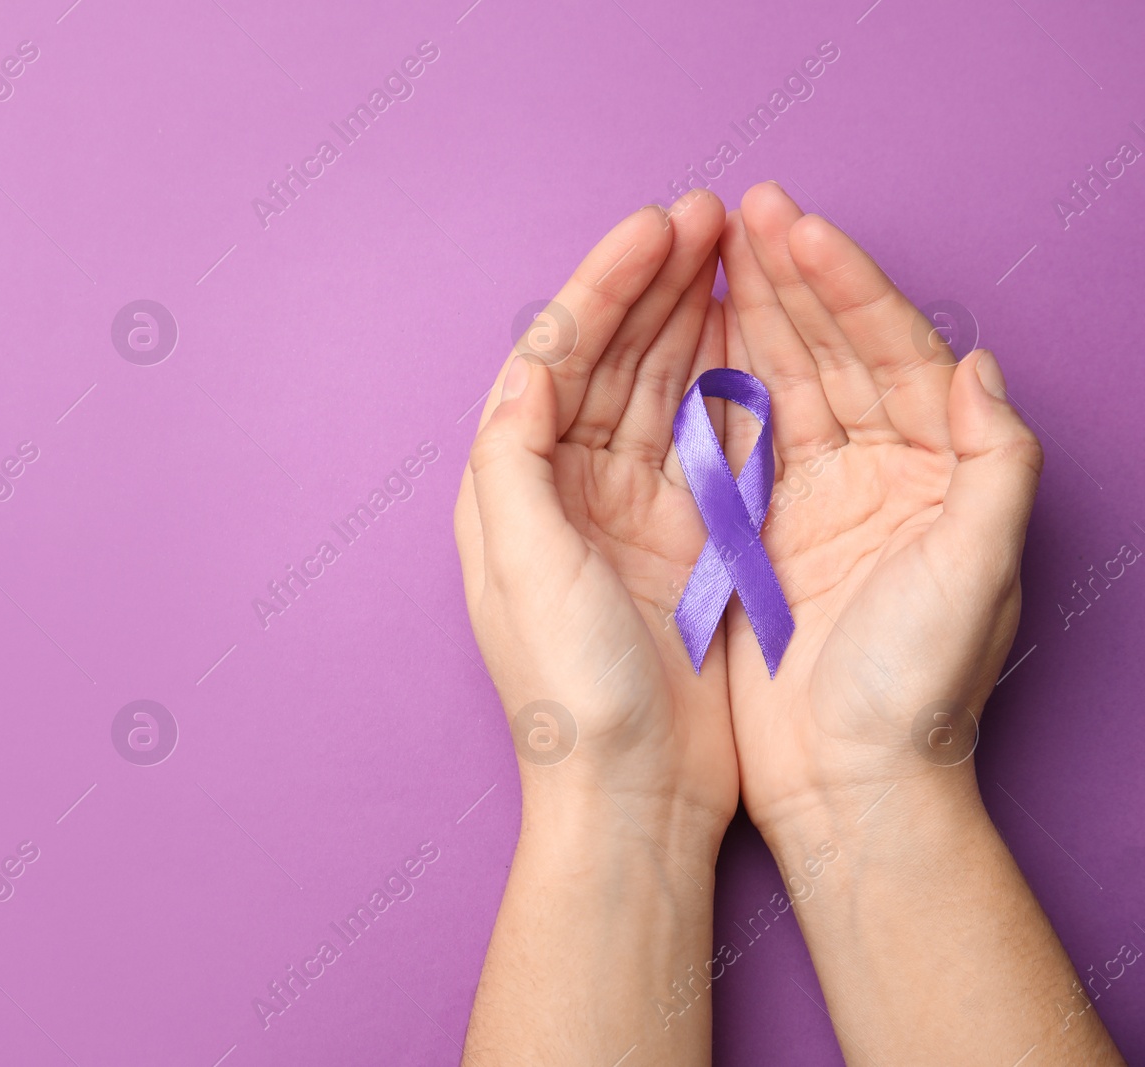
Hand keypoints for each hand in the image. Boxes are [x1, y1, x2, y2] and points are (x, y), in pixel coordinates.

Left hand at [454, 191, 734, 830]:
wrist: (635, 789)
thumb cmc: (568, 689)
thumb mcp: (522, 567)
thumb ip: (512, 458)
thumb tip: (527, 362)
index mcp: (512, 485)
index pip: (555, 356)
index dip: (602, 286)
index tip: (657, 229)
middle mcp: (564, 486)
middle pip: (610, 357)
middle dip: (653, 284)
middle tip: (709, 216)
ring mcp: (628, 508)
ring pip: (661, 386)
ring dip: (690, 317)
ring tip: (731, 252)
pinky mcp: (685, 537)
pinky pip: (707, 437)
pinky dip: (726, 382)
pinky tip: (749, 335)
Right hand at [716, 180, 1043, 834]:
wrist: (847, 783)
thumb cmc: (918, 690)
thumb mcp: (982, 575)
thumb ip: (997, 464)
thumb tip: (981, 366)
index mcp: (936, 470)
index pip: (890, 351)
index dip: (844, 284)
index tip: (794, 226)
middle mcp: (876, 471)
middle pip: (828, 349)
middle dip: (785, 276)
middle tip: (740, 210)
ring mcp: (812, 497)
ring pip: (775, 380)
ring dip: (744, 312)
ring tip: (706, 248)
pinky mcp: (755, 531)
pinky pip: (732, 435)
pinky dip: (710, 381)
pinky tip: (684, 336)